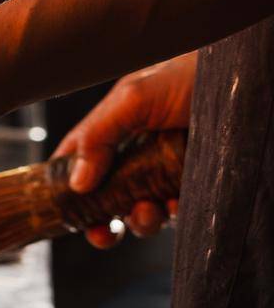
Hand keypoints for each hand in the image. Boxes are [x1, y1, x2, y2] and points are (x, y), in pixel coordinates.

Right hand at [52, 52, 195, 247]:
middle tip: (102, 232)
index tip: (66, 212)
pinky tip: (177, 204)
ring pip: (140, 210)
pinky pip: (177, 211)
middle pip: (105, 198)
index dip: (65, 189)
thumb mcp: (132, 98)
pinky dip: (174, 215)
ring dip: (140, 220)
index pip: (74, 164)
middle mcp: (133, 154)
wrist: (241, 77)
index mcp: (110, 132)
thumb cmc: (187, 74)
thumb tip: (77, 184)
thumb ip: (98, 136)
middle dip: (100, 220)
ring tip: (148, 210)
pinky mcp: (192, 182)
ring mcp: (163, 171)